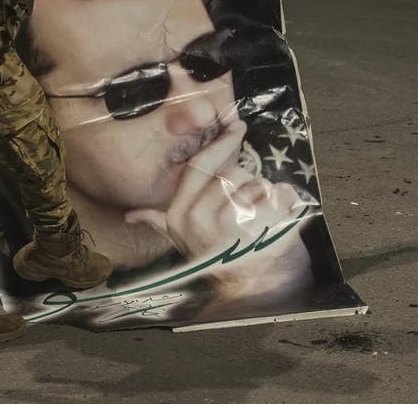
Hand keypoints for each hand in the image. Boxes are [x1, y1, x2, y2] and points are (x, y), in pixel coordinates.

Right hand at [123, 117, 311, 294]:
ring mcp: (228, 222)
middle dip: (247, 184)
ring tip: (261, 219)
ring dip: (266, 196)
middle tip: (249, 210)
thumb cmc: (222, 259)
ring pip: (256, 182)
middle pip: (232, 172)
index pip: (199, 165)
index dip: (220, 143)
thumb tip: (130, 215)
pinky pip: (279, 192)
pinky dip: (287, 201)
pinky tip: (279, 218)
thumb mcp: (184, 241)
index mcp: (179, 214)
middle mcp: (197, 218)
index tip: (238, 126)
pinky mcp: (259, 225)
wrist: (254, 290)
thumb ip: (160, 223)